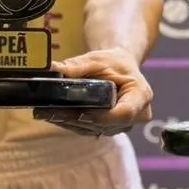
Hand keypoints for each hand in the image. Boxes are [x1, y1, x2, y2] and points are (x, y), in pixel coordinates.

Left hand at [33, 48, 152, 137]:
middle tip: (52, 112)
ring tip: (47, 114)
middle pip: (107, 124)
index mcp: (140, 95)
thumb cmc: (113, 61)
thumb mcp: (97, 59)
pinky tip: (54, 116)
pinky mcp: (112, 128)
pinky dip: (74, 123)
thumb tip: (53, 69)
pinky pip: (93, 129)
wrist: (121, 66)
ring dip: (72, 123)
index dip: (102, 116)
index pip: (124, 113)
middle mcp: (137, 114)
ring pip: (97, 129)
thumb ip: (77, 66)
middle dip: (79, 119)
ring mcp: (125, 124)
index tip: (81, 113)